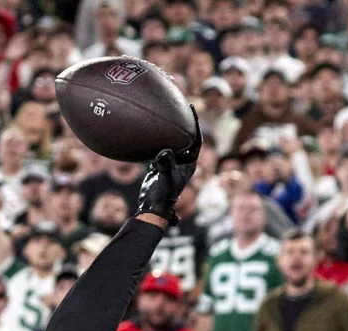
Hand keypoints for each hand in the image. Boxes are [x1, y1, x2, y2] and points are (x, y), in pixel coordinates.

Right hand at [135, 109, 200, 223]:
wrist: (153, 205)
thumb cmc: (164, 194)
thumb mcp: (167, 177)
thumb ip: (166, 164)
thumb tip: (164, 152)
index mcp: (190, 163)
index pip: (196, 139)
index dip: (195, 124)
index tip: (191, 109)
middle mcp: (182, 161)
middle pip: (185, 138)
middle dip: (183, 124)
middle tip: (178, 106)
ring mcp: (171, 162)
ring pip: (173, 142)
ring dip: (169, 131)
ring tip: (165, 114)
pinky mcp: (159, 164)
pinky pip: (160, 148)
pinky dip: (157, 140)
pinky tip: (151, 130)